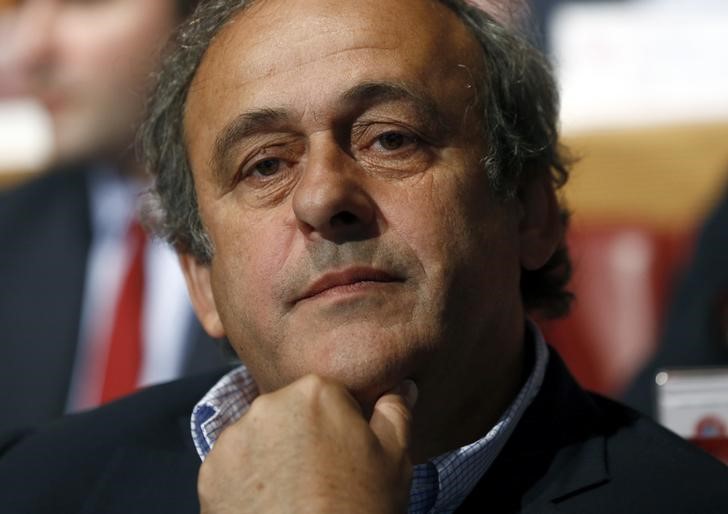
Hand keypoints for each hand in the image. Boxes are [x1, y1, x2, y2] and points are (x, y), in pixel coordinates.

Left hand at [198, 375, 417, 513]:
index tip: (344, 452)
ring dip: (271, 455)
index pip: (327, 394)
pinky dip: (246, 480)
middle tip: (321, 475)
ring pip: (259, 437)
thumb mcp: (394, 459)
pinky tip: (270, 503)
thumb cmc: (358, 511)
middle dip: (302, 436)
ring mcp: (234, 439)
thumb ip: (395, 412)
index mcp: (314, 392)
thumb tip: (400, 387)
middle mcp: (268, 406)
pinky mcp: (210, 472)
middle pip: (289, 412)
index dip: (339, 425)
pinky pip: (232, 466)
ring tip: (294, 493)